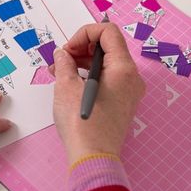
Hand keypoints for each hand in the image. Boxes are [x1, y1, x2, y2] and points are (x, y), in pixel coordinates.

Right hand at [50, 23, 145, 164]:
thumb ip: (64, 62)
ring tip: (59, 71)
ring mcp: (128, 92)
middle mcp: (131, 78)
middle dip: (81, 48)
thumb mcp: (66, 86)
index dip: (85, 33)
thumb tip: (62, 53)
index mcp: (123, 68)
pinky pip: (107, 79)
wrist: (93, 158)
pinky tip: (70, 83)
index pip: (108, 32)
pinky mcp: (122, 103)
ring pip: (106, 64)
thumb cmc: (83, 123)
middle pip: (108, 47)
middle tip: (60, 59)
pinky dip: (89, 76)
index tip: (68, 48)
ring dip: (82, 62)